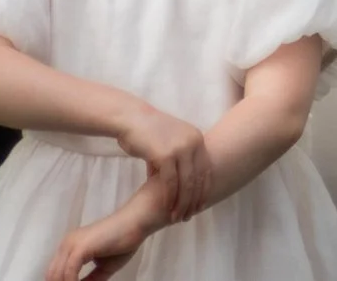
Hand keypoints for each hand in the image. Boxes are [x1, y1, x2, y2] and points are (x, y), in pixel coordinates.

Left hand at [45, 179, 167, 280]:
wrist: (136, 222)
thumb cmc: (123, 241)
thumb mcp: (104, 268)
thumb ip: (90, 279)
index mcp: (70, 247)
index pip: (55, 272)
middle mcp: (66, 244)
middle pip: (52, 275)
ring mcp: (71, 245)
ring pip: (57, 275)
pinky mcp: (80, 248)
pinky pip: (68, 272)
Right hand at [114, 102, 210, 222]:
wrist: (130, 119)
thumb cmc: (147, 133)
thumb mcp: (170, 143)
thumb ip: (178, 159)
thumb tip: (177, 182)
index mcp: (197, 139)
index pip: (206, 169)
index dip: (204, 190)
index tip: (201, 206)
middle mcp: (193, 142)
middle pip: (198, 178)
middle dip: (194, 200)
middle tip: (189, 216)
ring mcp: (181, 148)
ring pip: (186, 183)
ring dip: (182, 203)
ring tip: (178, 217)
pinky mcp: (165, 155)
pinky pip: (170, 182)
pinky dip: (170, 198)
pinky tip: (167, 208)